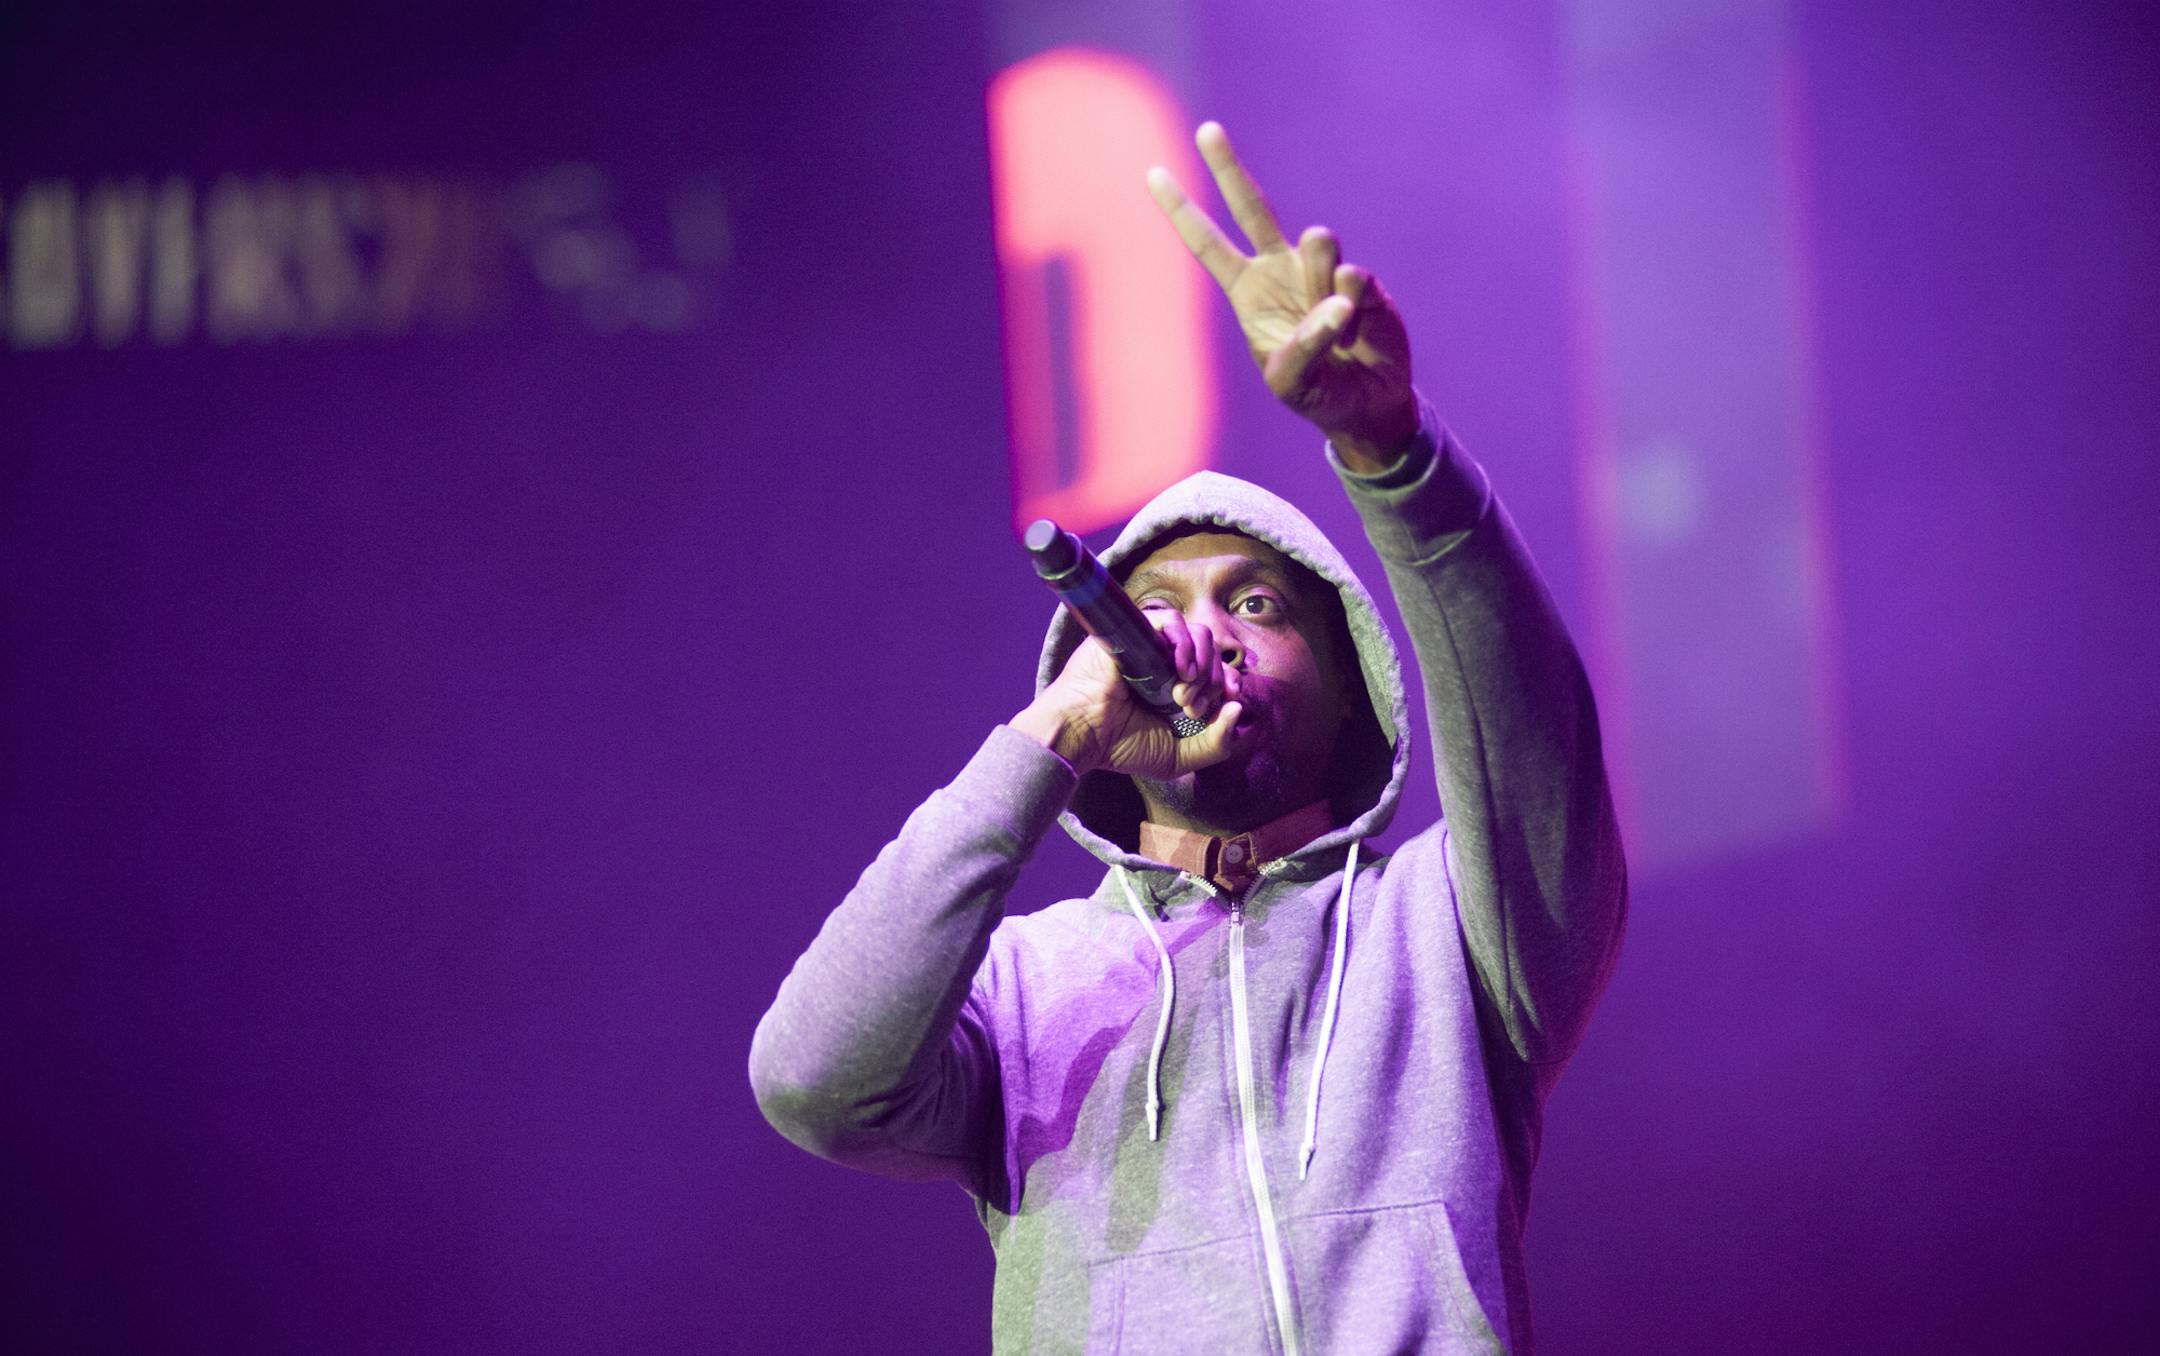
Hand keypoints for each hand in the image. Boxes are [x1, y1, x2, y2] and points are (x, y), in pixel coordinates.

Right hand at [1013, 613, 1247, 778]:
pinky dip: (1184, 642)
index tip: (1227, 700)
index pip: (1220, 671)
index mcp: (1179, 688)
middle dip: (1211, 684)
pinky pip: (1171, 620)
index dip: (1230, 682)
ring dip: (1201, 665)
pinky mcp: (1136, 631)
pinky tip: (1179, 669)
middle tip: (1188, 710)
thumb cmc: (1122, 746)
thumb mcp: (1179, 757)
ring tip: (1181, 694)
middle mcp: (1169, 663)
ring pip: (1199, 634)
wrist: (1083, 733)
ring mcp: (1153, 646)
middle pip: (1214, 654)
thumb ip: (1217, 743)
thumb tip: (1238, 708)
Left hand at [1146, 122, 1418, 470]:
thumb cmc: (1318, 393)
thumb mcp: (1291, 382)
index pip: (1207, 245)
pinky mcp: (1362, 279)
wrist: (1367, 403)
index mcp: (1248, 291)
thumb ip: (1306, 343)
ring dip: (1323, 281)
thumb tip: (1339, 297)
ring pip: (1320, 239)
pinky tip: (1356, 331)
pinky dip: (1353, 307)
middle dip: (1227, 167)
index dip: (1181, 211)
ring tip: (1336, 325)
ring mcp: (1321, 269)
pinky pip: (1354, 275)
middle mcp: (1280, 269)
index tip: (1152, 173)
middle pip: (1251, 206)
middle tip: (1205, 129)